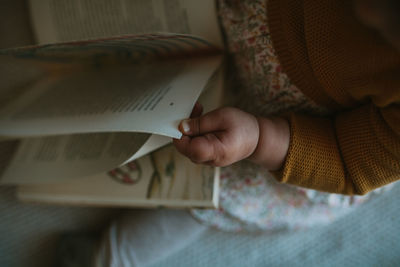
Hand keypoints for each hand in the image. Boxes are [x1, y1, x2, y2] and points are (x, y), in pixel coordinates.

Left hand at [173, 104, 289, 169]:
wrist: (257, 139)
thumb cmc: (243, 127)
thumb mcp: (222, 117)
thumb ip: (200, 123)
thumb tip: (181, 127)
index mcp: (215, 151)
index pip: (187, 147)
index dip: (180, 133)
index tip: (184, 118)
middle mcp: (209, 160)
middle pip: (186, 147)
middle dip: (185, 127)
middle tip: (195, 109)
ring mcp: (207, 160)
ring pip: (189, 146)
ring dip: (190, 128)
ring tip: (200, 112)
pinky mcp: (207, 156)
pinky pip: (195, 145)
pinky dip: (195, 133)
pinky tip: (202, 121)